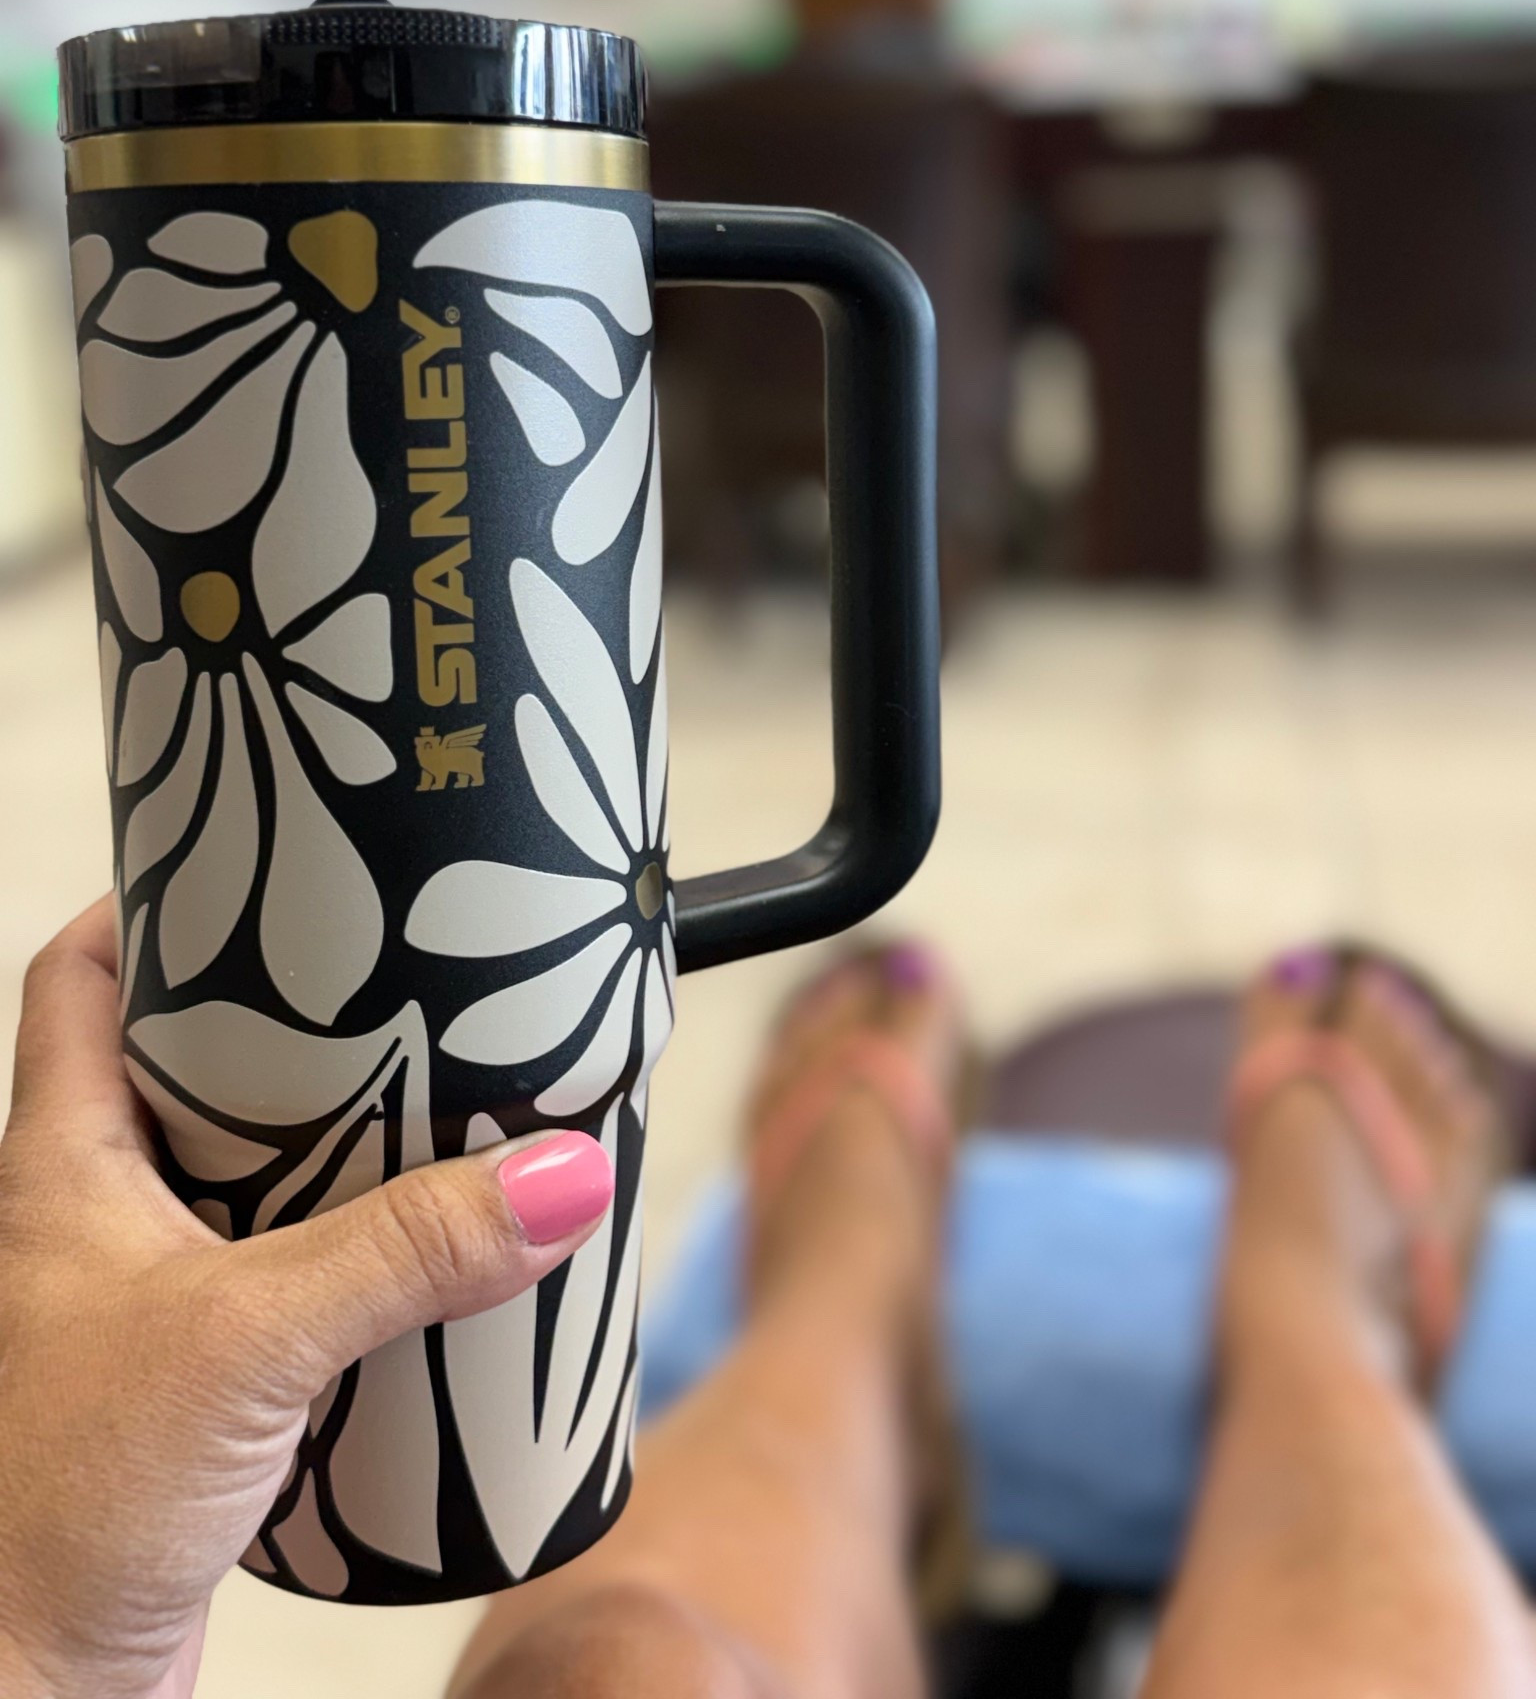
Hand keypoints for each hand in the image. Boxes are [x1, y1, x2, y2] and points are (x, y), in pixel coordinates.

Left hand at [0, 899, 614, 1698]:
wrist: (21, 1696)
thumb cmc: (45, 1517)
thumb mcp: (246, 1341)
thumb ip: (405, 1251)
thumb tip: (557, 1175)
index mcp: (58, 1169)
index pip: (81, 982)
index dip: (150, 903)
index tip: (255, 858)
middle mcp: (93, 1224)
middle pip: (188, 1072)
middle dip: (290, 1027)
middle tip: (399, 982)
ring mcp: (144, 1307)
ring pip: (247, 1182)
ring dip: (337, 1149)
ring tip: (444, 1109)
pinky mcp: (199, 1389)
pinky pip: (286, 1284)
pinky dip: (357, 1257)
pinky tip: (432, 1261)